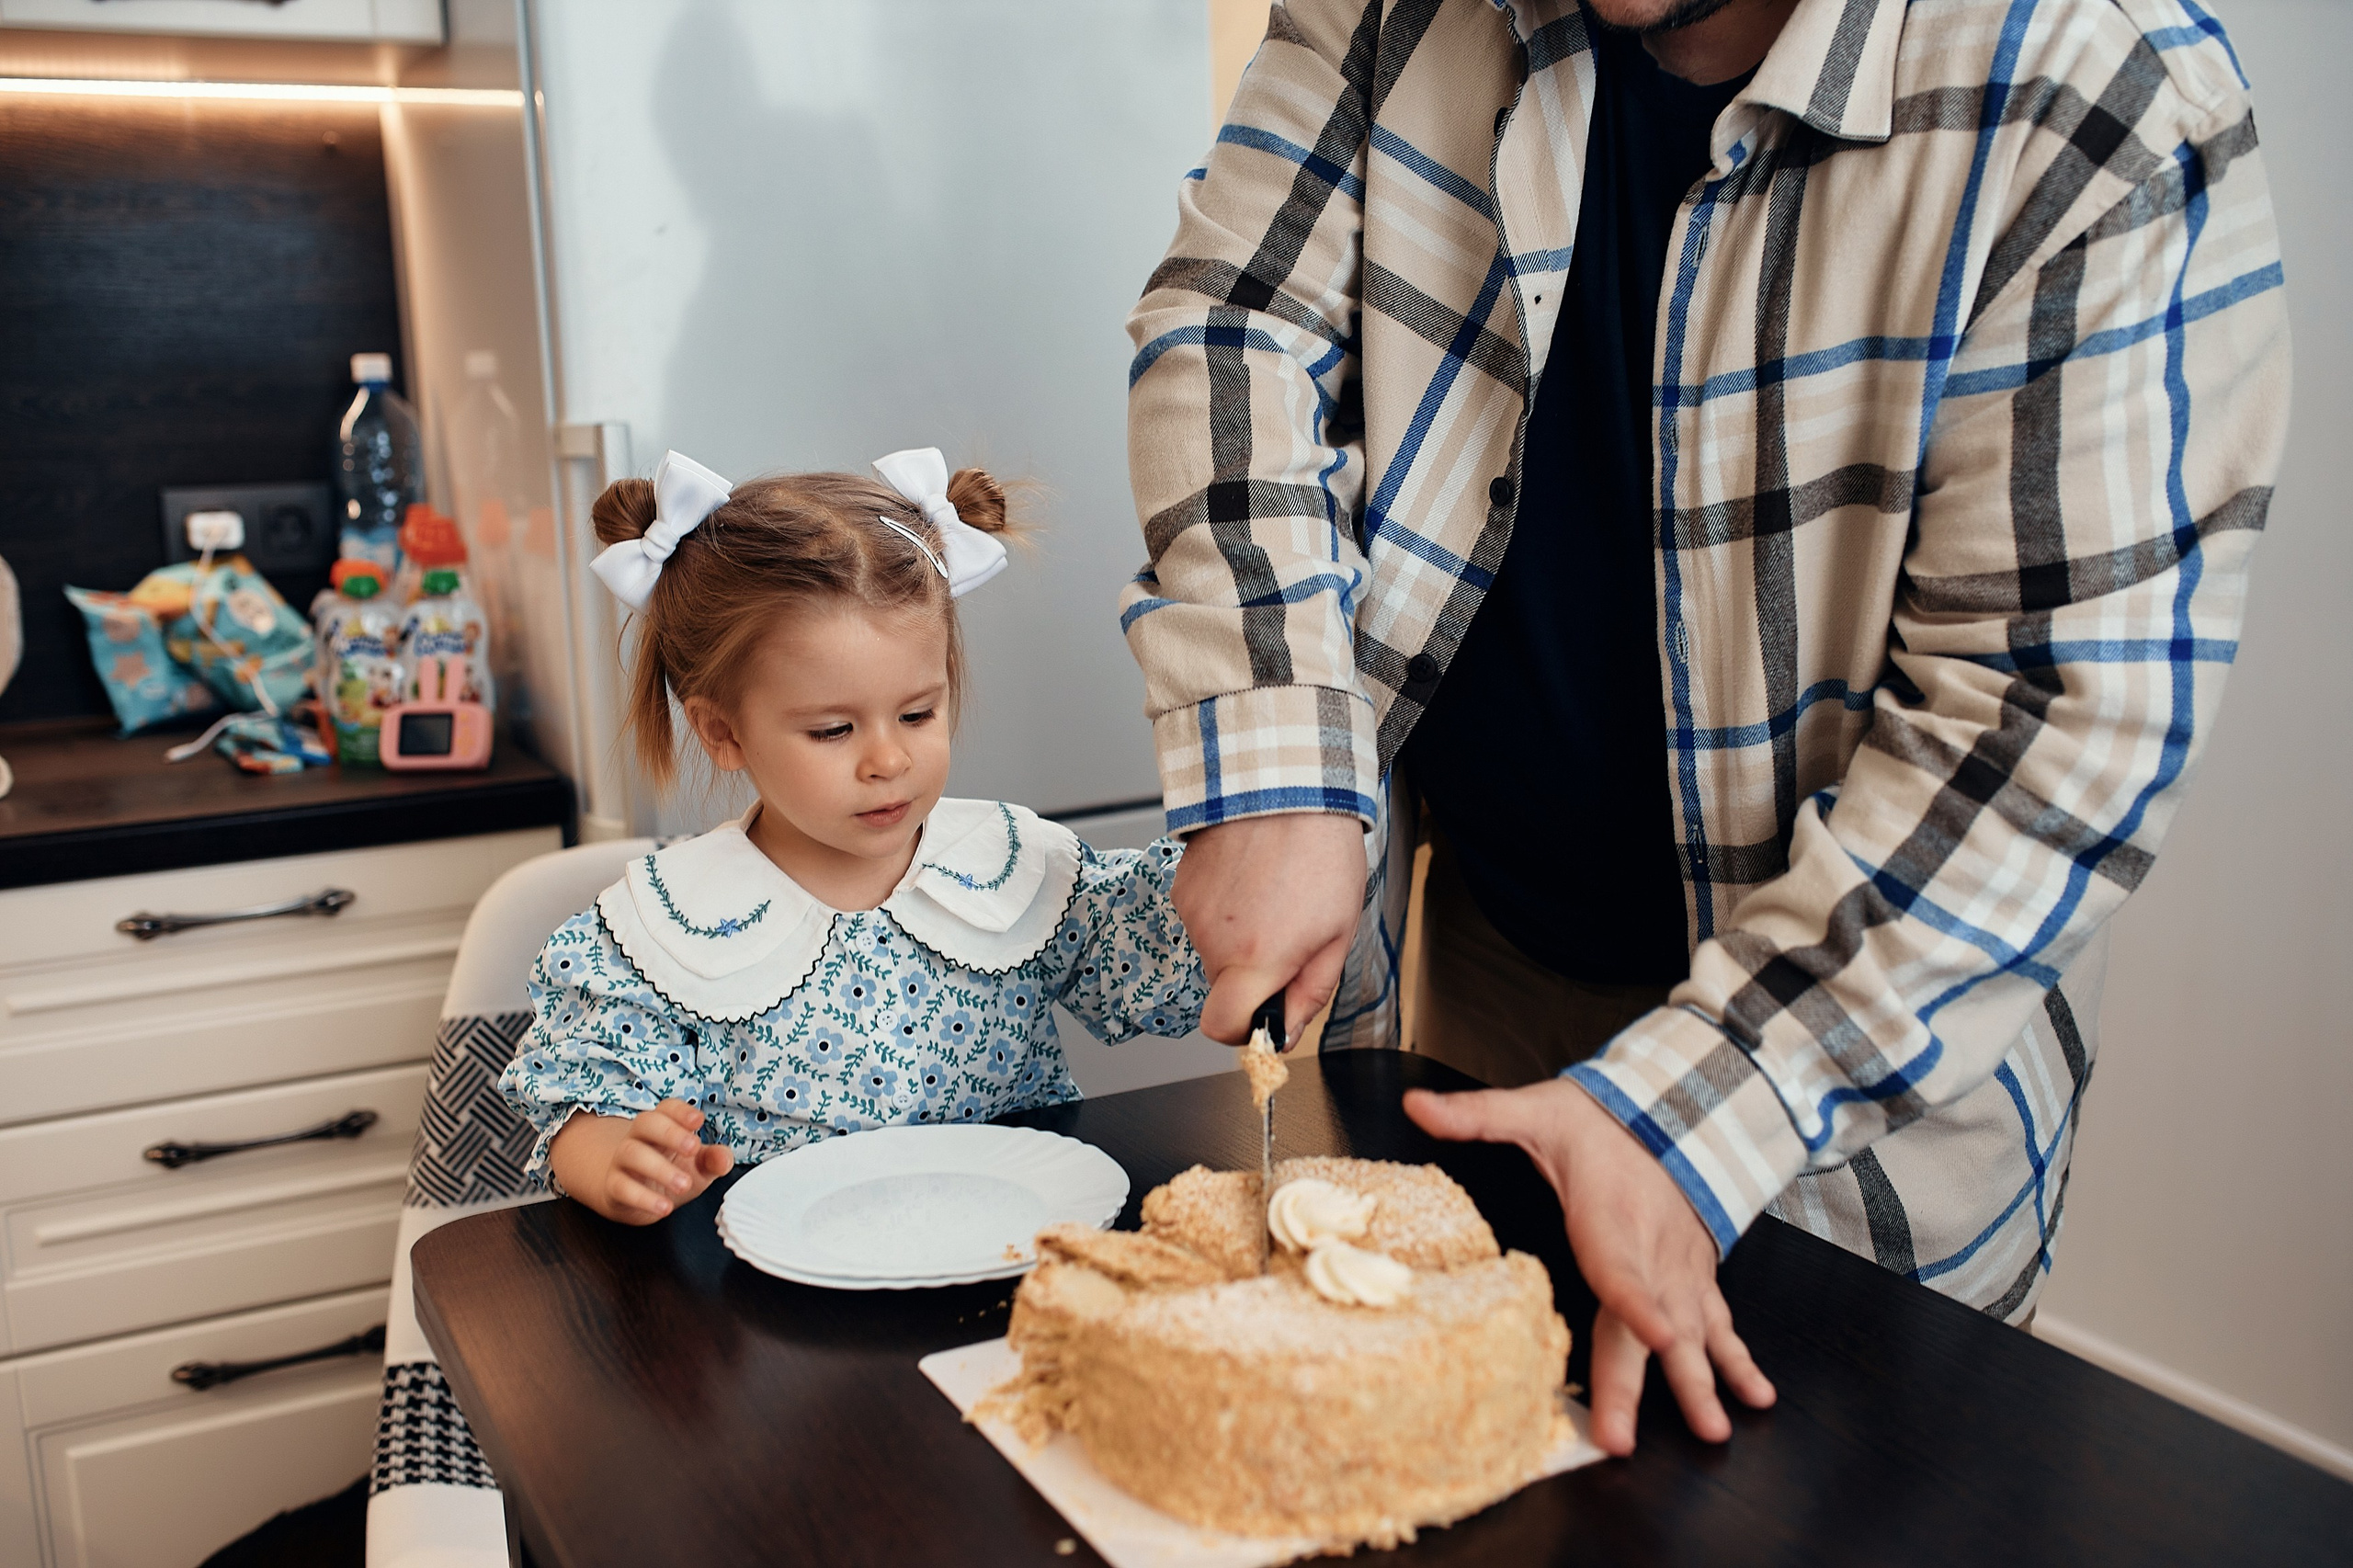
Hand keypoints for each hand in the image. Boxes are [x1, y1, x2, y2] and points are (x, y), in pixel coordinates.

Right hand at [547, 1099, 734, 1223]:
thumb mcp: (698, 1166)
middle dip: (670, 1133)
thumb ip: (713, 1160)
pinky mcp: (613, 1186)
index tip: (698, 1121)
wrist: (637, 1198)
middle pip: (646, 1122)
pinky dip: (643, 1198)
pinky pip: (621, 1187)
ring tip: (684, 1185)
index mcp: (662, 1125)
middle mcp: (639, 1137)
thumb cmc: (672, 1172)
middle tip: (693, 1148)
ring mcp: (622, 1160)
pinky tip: (663, 1207)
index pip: (667, 1108)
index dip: (681, 1111)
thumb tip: (724, 1159)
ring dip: (660, 1169)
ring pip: (632, 1154)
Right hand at [1172, 813, 1366, 1042]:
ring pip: (1214, 950)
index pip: (1222, 1028)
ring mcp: (1193, 912)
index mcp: (1256, 960)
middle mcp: (1214, 942)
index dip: (1245, 1030)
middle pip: (1225, 986)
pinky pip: (1203, 918)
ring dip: (1241, 936)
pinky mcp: (1182, 886)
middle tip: (1291, 932)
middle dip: (1255, 972)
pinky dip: (1225, 909)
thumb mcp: (1339, 932)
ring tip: (1275, 895)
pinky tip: (1252, 878)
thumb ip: (1311, 992)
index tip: (1267, 1016)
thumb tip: (1286, 1032)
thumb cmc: (1321, 852)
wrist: (1284, 784)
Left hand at [1404, 1077, 1773, 1454]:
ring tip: (1713, 1429)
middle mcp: (1649, 1253)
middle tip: (1627, 1439)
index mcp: (1608, 1221)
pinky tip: (1755, 1395)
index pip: (1621, 1269)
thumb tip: (1415, 1104)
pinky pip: (1719, 1321)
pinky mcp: (1695, 1275)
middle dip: (1641, 1383)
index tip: (1656, 1337)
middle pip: (1645, 1325)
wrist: (1672, 1106)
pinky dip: (1738, 1359)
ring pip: (1692, 1333)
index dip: (1638, 1304)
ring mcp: (1678, 1269)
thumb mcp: (1533, 1108)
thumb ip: (1476, 1113)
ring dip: (1702, 1383)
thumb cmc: (1597, 1119)